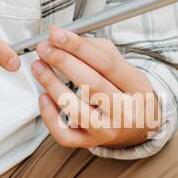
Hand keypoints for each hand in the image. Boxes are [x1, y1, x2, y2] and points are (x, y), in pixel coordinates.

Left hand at [31, 25, 160, 149]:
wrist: (138, 125)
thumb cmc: (125, 90)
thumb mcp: (121, 66)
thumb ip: (94, 48)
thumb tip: (62, 37)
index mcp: (137, 87)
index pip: (106, 63)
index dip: (78, 46)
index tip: (56, 34)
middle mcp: (125, 112)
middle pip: (92, 84)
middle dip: (63, 61)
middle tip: (44, 47)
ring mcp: (108, 131)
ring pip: (75, 110)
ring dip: (51, 84)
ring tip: (39, 66)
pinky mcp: (91, 143)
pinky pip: (65, 134)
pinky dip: (49, 115)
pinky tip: (43, 96)